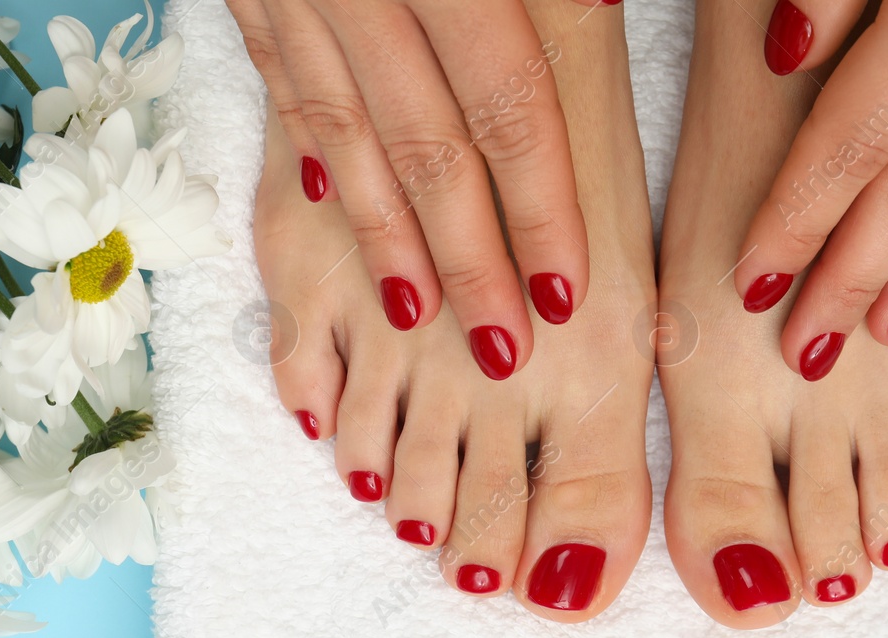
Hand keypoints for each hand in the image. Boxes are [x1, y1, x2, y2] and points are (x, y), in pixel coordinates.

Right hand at [228, 0, 603, 378]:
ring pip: (343, 134)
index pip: (506, 113)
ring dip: (380, 236)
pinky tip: (322, 193)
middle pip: (426, 153)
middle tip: (502, 352)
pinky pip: (278, 78)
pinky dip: (304, 145)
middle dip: (467, 264)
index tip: (564, 297)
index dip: (539, 212)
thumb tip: (609, 7)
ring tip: (415, 314)